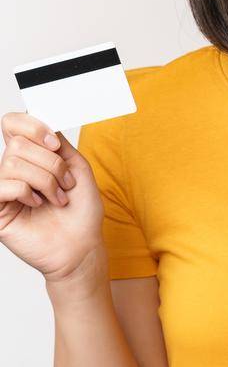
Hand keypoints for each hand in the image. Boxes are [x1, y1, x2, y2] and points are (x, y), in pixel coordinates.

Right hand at [0, 112, 104, 280]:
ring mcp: (2, 189)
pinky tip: (38, 205)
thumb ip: (59, 144)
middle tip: (65, 183)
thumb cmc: (81, 211)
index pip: (13, 124)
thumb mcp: (78, 169)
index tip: (55, 145)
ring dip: (46, 180)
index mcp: (30, 157)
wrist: (81, 245)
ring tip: (57, 198)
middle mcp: (12, 170)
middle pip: (18, 144)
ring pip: (13, 163)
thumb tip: (42, 121)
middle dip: (51, 163)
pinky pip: (4, 185)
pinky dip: (28, 192)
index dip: (33, 127)